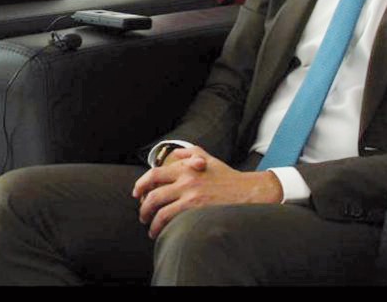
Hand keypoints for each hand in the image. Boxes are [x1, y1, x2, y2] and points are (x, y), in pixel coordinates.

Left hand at [131, 145, 282, 237]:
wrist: (250, 191)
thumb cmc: (228, 176)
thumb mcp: (208, 157)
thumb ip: (188, 153)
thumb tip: (172, 155)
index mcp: (185, 169)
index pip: (154, 175)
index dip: (141, 185)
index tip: (136, 194)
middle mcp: (186, 182)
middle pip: (154, 195)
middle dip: (143, 207)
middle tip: (142, 215)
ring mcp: (192, 197)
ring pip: (161, 211)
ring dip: (152, 221)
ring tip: (150, 228)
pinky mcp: (199, 211)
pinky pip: (174, 221)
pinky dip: (164, 227)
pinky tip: (164, 232)